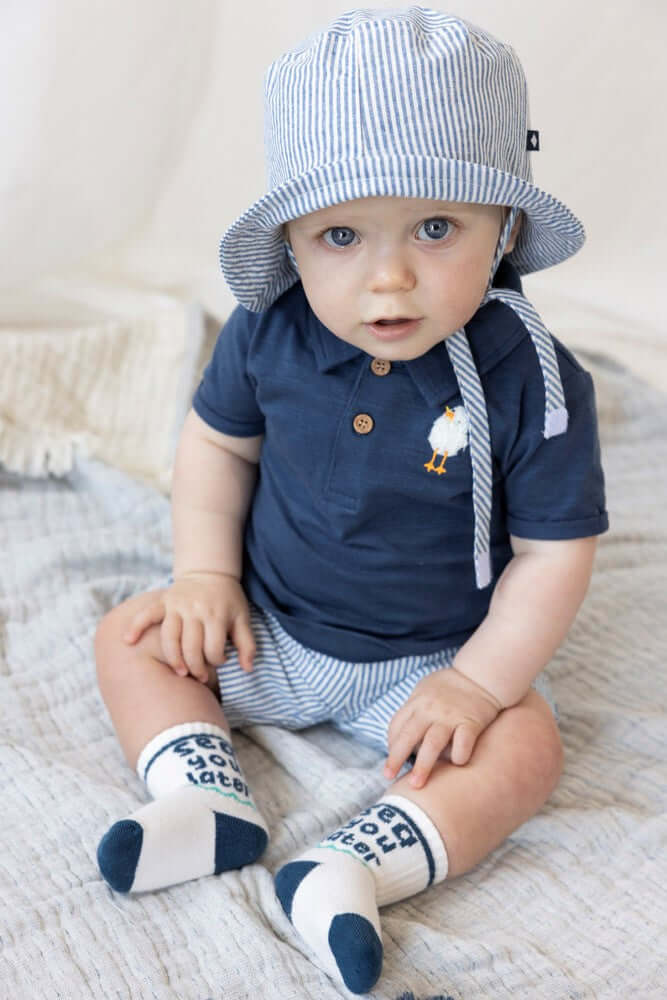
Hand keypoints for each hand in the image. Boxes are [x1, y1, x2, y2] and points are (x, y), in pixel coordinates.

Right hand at [122, 573, 254, 681]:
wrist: (211, 572)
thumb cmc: (229, 600)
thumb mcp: (243, 618)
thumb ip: (247, 644)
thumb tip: (247, 669)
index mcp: (216, 614)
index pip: (213, 648)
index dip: (217, 661)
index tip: (220, 661)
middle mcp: (195, 610)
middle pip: (191, 647)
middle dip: (196, 667)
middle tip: (201, 677)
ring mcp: (177, 605)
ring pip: (170, 638)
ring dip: (174, 659)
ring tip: (180, 673)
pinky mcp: (164, 601)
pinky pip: (147, 614)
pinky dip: (136, 626)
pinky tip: (129, 640)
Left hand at [384, 667, 502, 788]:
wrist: (481, 674)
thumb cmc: (451, 685)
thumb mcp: (425, 689)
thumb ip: (414, 709)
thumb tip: (401, 734)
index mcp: (417, 701)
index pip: (396, 725)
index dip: (391, 744)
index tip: (391, 760)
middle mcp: (430, 709)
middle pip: (408, 736)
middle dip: (395, 758)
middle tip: (389, 777)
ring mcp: (450, 716)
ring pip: (432, 744)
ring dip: (422, 766)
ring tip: (416, 785)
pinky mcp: (471, 723)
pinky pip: (462, 745)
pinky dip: (458, 757)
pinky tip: (457, 763)